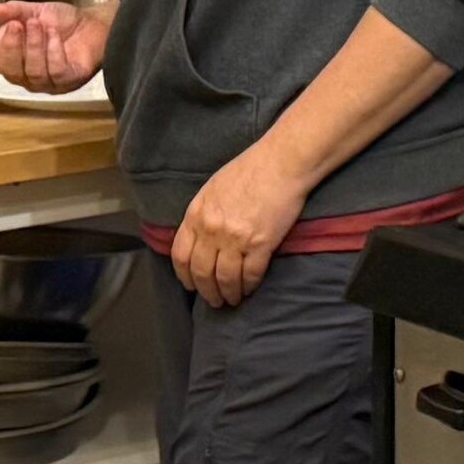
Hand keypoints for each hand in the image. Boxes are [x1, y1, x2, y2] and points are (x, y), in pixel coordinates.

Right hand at [0, 0, 107, 93]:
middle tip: (18, 25)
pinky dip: (53, 51)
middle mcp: (29, 76)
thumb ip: (15, 11)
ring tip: (40, 25)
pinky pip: (56, 72)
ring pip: (34, 74)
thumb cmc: (64, 23)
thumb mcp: (36, 11)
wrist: (93, 23)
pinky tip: (55, 35)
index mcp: (16, 60)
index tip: (8, 24)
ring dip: (34, 46)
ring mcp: (50, 82)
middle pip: (12, 73)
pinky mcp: (70, 81)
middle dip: (12, 47)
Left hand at [172, 138, 312, 307]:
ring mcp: (236, 238)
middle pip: (202, 272)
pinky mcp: (261, 244)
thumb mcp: (213, 189)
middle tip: (214, 301)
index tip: (191, 285)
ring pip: (225, 279)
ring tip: (232, 300)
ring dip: (228, 294)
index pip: (181, 255)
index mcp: (197, 214)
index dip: (185, 276)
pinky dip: (249, 285)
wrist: (282, 163)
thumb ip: (203, 214)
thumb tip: (201, 238)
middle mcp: (212, 229)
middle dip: (207, 292)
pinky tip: (250, 289)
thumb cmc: (250, 169)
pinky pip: (251, 274)